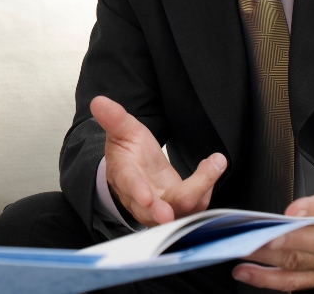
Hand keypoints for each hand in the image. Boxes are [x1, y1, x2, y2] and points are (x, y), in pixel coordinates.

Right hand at [93, 96, 226, 226]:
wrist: (137, 170)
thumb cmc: (128, 150)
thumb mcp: (123, 131)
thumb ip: (114, 118)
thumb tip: (98, 101)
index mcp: (124, 176)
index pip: (130, 185)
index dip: (138, 191)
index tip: (147, 198)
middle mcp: (142, 199)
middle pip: (156, 210)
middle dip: (164, 210)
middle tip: (175, 208)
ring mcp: (162, 207)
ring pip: (182, 209)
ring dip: (200, 189)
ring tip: (214, 164)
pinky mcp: (180, 208)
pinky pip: (197, 203)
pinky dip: (208, 185)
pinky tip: (214, 164)